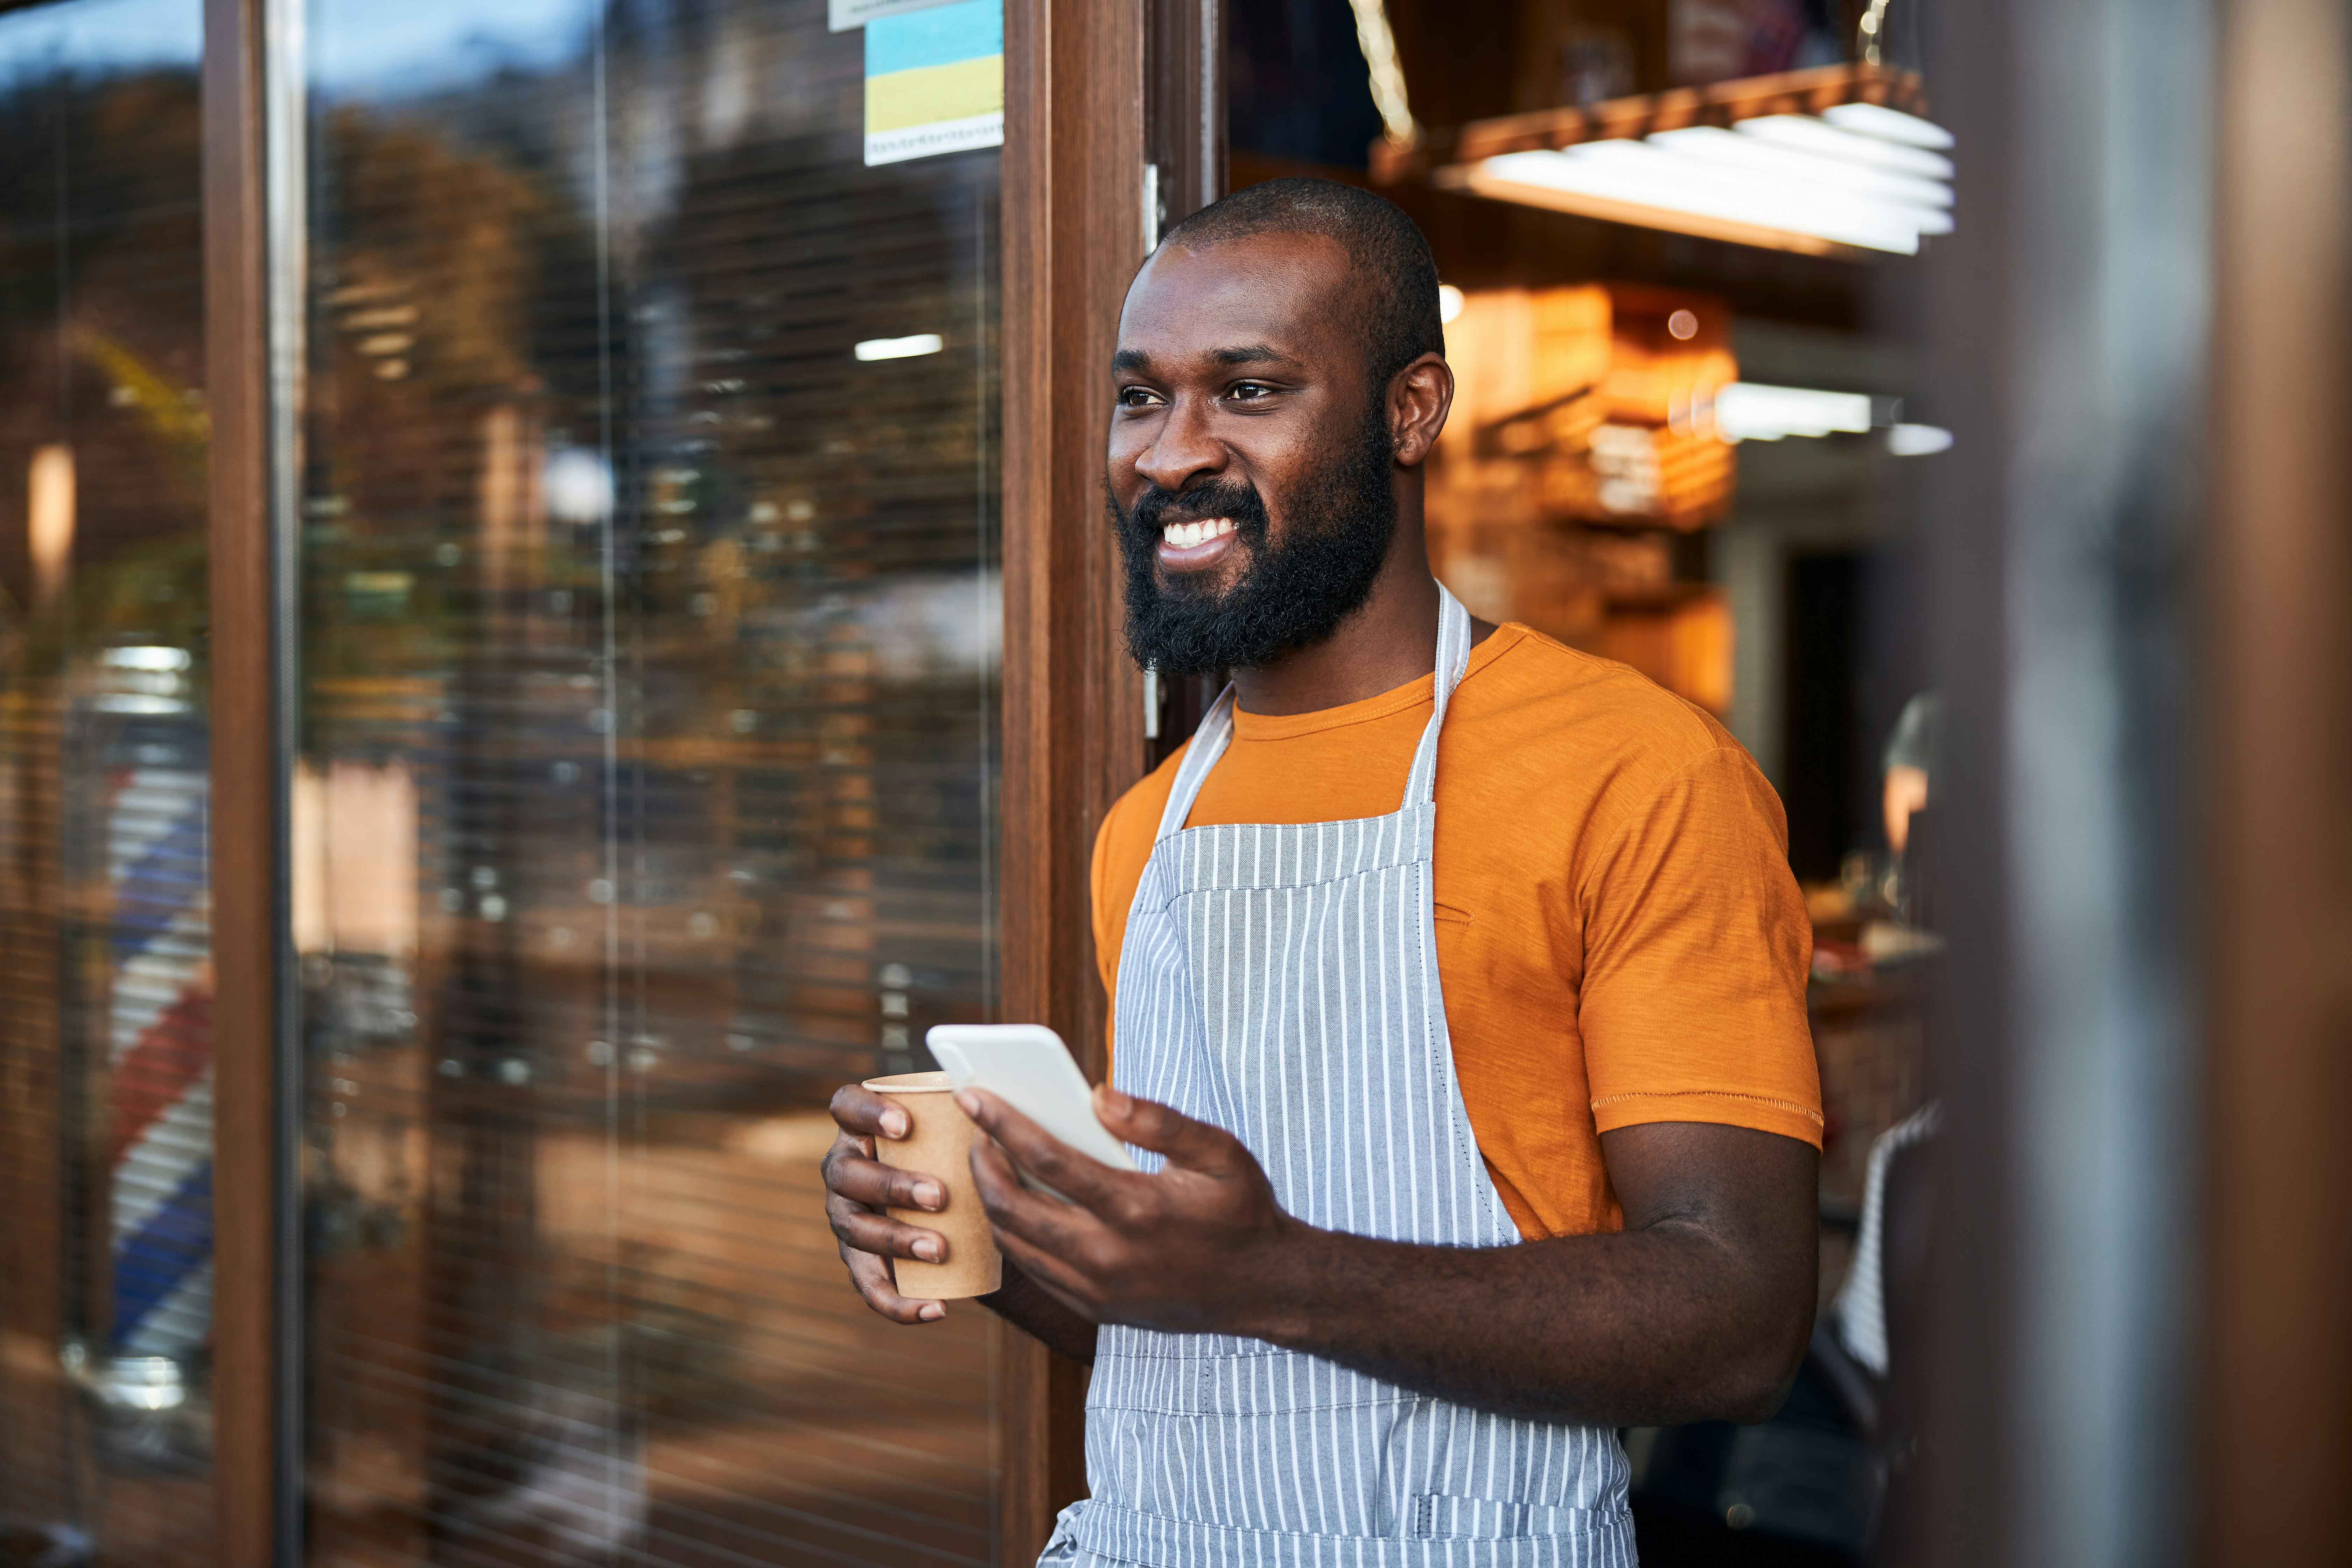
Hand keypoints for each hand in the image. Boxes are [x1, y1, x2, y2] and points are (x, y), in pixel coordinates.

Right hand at [821, 1083, 952, 1323]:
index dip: (868, 1113)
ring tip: (939, 1249)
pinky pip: (870, 1285)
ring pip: (855, 1229)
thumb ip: (969, 1117)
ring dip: (897, 1241)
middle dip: (892, 1185)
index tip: (906, 1124)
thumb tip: (1006, 1110)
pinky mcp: (859, 1259)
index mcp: (860, 1126)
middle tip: (939, 1195)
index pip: (846, 1105)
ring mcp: (846, 1215)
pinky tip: (935, 1310)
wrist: (954, 1203)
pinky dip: (899, 1302)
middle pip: (848, 1173)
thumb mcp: (956, 1130)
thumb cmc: (954, 1151)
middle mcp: (844, 1167)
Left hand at [960, 1082, 1300, 1336]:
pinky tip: (1017, 1206)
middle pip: (1012, 1206)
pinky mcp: (1095, 1309)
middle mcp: (1108, 1255)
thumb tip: (1097, 1095)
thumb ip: (1160, 1121)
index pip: (1046, 1158)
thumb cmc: (1241, 1211)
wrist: (1262, 1289)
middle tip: (977, 1131)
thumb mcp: (1220, 1153)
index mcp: (1136, 1208)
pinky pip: (1034, 1270)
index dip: (1001, 1123)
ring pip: (1014, 1244)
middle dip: (981, 1162)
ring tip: (991, 1163)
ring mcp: (1097, 1289)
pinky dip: (1013, 1236)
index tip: (972, 1096)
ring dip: (991, 1200)